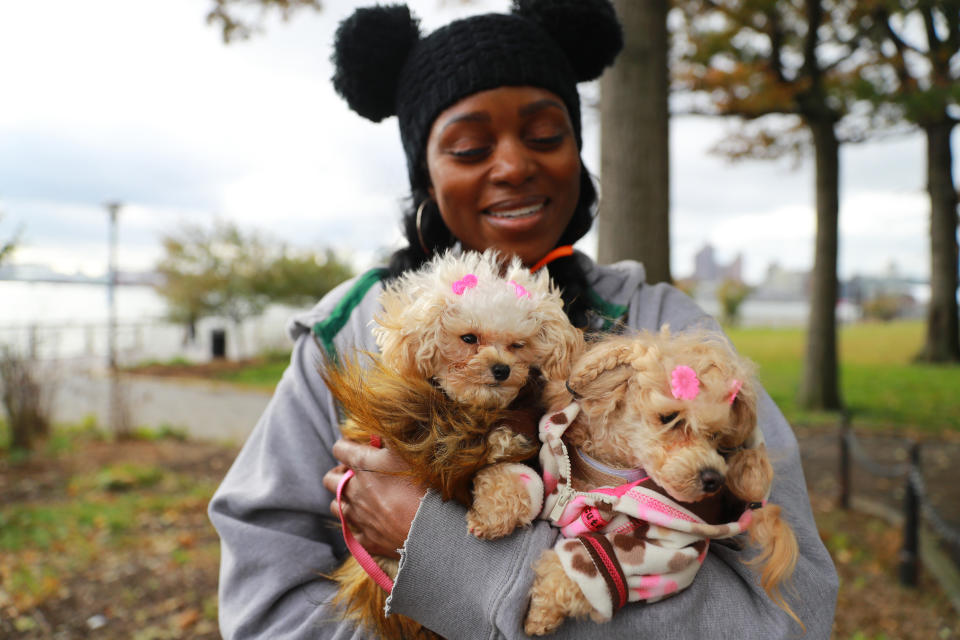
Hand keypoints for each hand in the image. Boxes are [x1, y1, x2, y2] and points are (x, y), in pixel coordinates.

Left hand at [322, 438, 425, 558]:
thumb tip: (379, 432)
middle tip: (353, 473)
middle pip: (329, 479)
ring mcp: (358, 516)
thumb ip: (389, 438)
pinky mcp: (366, 539)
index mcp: (363, 465)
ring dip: (343, 499)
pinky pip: (351, 533)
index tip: (356, 447)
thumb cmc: (420, 484)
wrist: (429, 526)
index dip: (346, 445)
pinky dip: (357, 527)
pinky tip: (369, 523)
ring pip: (335, 506)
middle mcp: (354, 490)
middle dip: (339, 473)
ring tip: (359, 497)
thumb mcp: (407, 451)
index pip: (339, 449)